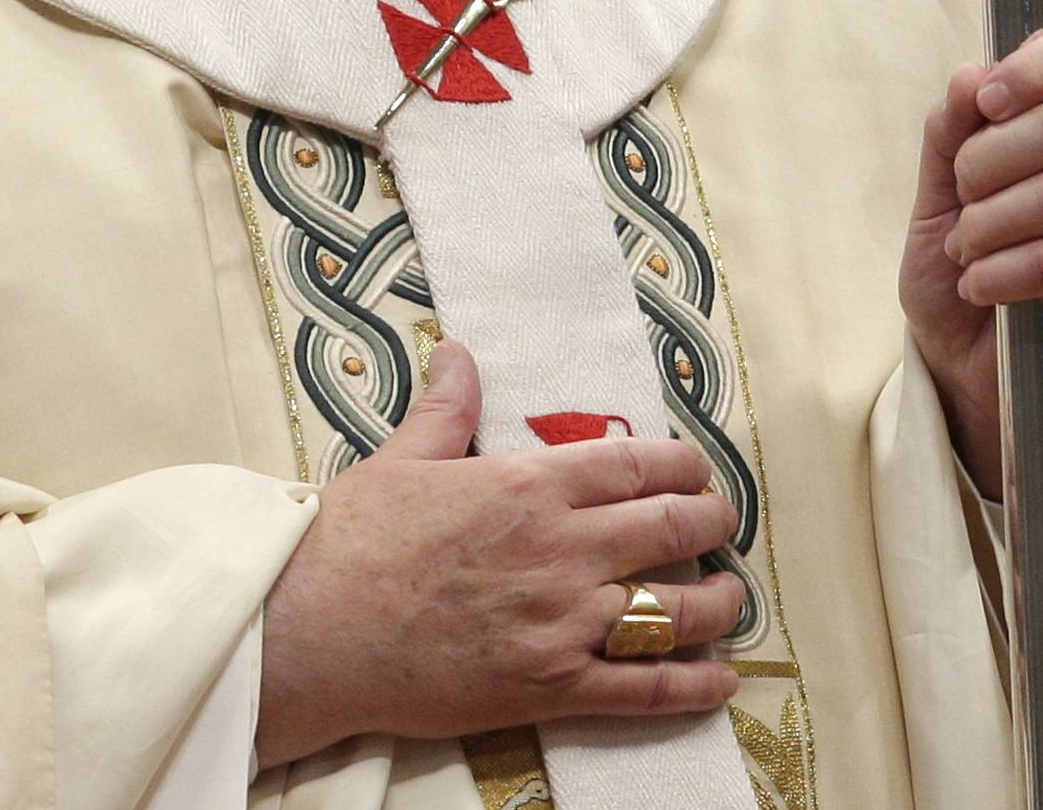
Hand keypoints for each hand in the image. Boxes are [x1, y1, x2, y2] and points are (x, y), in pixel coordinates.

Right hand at [254, 340, 744, 768]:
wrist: (313, 631)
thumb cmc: (349, 542)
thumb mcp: (397, 461)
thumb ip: (444, 410)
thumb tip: (457, 352)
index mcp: (526, 487)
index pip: (634, 466)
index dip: (681, 465)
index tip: (696, 470)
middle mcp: (561, 551)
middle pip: (672, 529)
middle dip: (711, 522)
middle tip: (720, 522)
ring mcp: (565, 623)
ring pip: (677, 611)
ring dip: (718, 602)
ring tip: (729, 597)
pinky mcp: (555, 687)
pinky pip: (648, 690)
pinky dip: (695, 685)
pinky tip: (720, 678)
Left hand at [899, 26, 1042, 500]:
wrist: (970, 361)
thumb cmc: (965, 265)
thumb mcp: (937, 193)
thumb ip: (951, 133)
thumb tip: (971, 75)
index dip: (1037, 66)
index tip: (986, 101)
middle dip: (983, 165)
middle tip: (961, 204)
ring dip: (988, 225)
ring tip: (966, 252)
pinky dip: (1001, 273)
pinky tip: (981, 287)